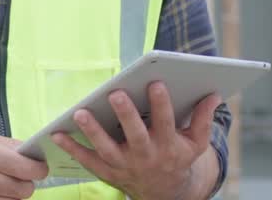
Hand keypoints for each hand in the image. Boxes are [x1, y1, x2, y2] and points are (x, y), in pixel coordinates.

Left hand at [51, 82, 220, 199]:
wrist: (165, 193)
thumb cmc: (178, 157)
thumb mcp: (196, 143)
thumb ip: (203, 119)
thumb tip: (214, 95)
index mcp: (169, 145)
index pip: (166, 122)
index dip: (162, 104)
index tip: (156, 83)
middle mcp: (146, 156)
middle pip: (136, 135)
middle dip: (126, 115)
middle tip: (116, 94)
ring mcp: (125, 165)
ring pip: (107, 149)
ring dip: (93, 131)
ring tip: (80, 113)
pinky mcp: (108, 172)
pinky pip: (87, 160)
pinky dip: (72, 148)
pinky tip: (57, 133)